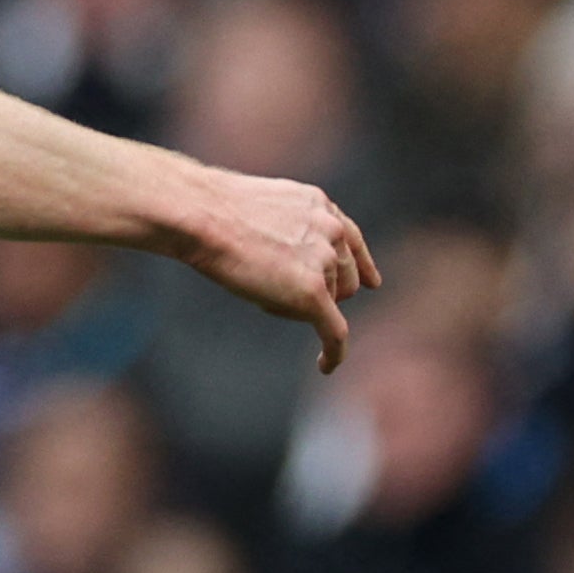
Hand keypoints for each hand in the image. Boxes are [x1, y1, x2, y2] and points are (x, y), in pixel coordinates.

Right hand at [190, 172, 381, 370]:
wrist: (202, 215)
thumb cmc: (212, 210)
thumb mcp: (262, 207)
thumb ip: (287, 227)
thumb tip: (286, 257)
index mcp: (320, 207)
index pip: (351, 241)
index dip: (362, 265)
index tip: (371, 283)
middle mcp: (331, 231)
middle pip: (344, 278)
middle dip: (321, 291)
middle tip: (274, 290)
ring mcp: (324, 262)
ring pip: (329, 302)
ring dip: (301, 306)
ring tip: (258, 292)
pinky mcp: (312, 293)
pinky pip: (334, 332)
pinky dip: (333, 352)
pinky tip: (324, 365)